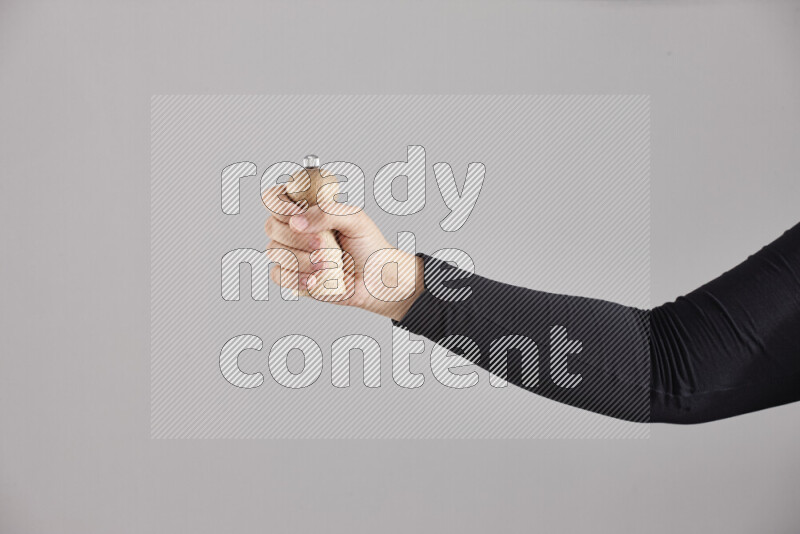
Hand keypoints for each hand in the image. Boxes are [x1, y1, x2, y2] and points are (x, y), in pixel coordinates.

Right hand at [263, 185, 423, 320]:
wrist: (376, 278)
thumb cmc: (368, 244)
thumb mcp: (355, 219)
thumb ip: (327, 212)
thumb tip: (296, 221)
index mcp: (305, 208)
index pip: (274, 198)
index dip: (279, 205)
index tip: (297, 214)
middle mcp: (293, 229)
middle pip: (271, 226)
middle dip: (298, 238)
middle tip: (324, 243)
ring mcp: (290, 253)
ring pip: (275, 252)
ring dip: (303, 260)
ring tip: (330, 264)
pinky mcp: (292, 276)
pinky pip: (278, 275)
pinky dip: (296, 278)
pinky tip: (315, 280)